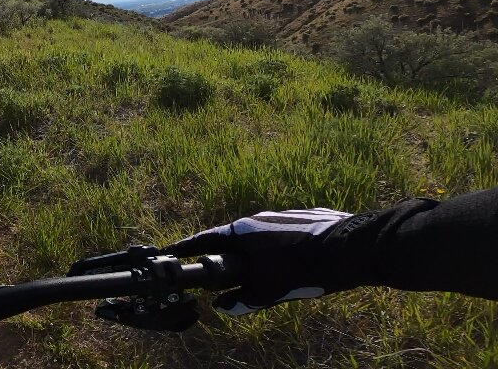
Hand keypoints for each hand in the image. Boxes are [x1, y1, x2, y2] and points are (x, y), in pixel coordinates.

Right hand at [164, 208, 352, 315]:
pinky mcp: (304, 220)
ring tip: (261, 277)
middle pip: (232, 239)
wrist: (353, 248)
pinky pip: (280, 238)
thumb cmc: (305, 268)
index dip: (187, 247)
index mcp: (244, 230)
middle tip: (218, 275)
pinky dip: (276, 253)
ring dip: (253, 257)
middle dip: (225, 257)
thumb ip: (244, 299)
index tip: (170, 251)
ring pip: (258, 239)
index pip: (205, 239)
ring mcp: (282, 217)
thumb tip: (224, 306)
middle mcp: (259, 218)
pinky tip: (292, 268)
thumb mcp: (271, 290)